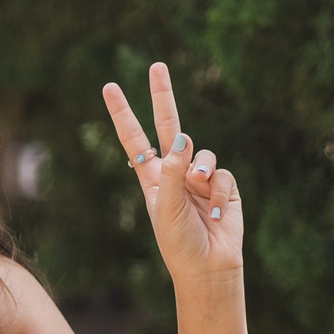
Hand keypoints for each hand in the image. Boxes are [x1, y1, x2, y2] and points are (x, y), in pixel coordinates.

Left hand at [102, 62, 241, 282]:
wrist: (208, 267)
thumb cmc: (179, 242)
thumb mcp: (167, 206)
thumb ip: (172, 170)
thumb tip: (182, 136)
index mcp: (152, 178)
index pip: (134, 139)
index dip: (123, 113)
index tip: (110, 87)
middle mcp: (175, 172)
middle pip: (168, 125)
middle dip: (164, 96)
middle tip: (157, 67)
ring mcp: (200, 178)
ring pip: (203, 154)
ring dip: (201, 170)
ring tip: (198, 194)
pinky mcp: (224, 187)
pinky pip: (223, 174)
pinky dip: (219, 192)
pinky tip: (217, 213)